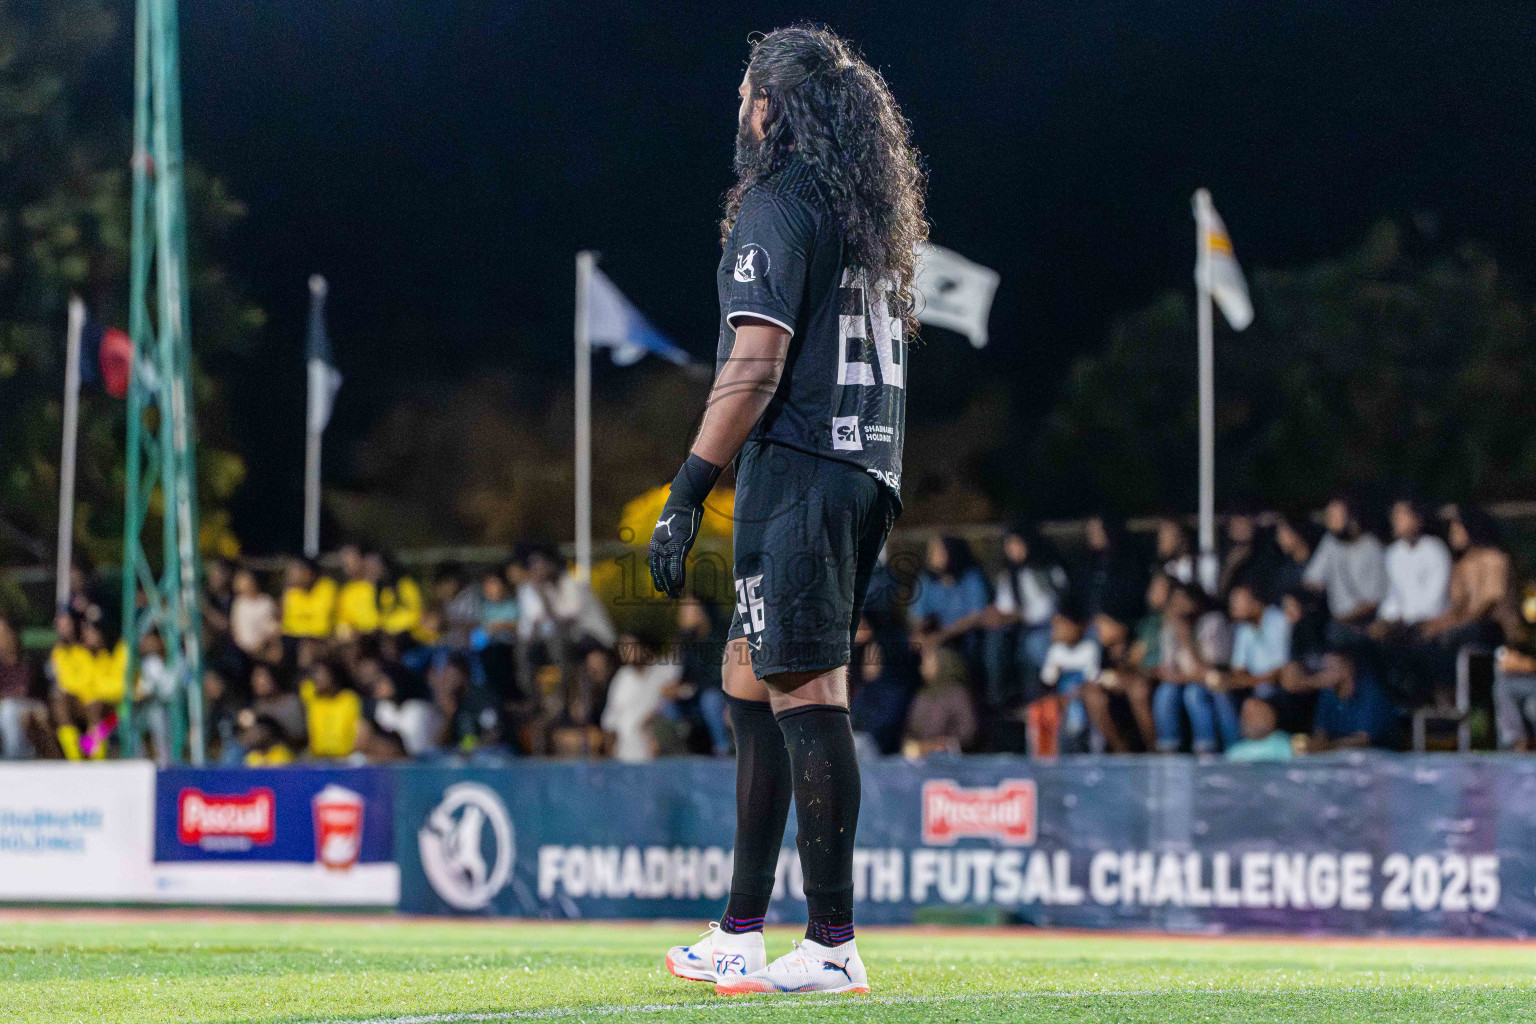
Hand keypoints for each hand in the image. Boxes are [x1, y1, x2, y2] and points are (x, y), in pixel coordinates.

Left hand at [647, 454, 720, 597]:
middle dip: (664, 584)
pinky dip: (678, 575)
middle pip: (660, 570)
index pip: (656, 565)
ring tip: (674, 594)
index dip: (659, 577)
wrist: (682, 501)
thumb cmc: (678, 512)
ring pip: (668, 569)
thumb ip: (670, 537)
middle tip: (668, 595)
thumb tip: (672, 541)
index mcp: (656, 543)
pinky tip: (679, 584)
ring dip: (671, 583)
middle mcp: (660, 546)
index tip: (661, 588)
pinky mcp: (679, 544)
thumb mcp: (671, 526)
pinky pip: (677, 563)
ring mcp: (669, 546)